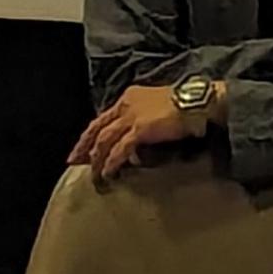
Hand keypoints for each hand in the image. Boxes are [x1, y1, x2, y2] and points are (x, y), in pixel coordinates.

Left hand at [69, 82, 206, 180]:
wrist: (198, 101)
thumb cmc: (185, 104)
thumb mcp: (157, 106)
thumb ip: (143, 119)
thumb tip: (135, 140)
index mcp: (129, 98)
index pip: (103, 118)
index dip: (90, 134)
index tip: (83, 148)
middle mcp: (126, 105)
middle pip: (97, 129)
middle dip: (84, 147)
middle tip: (74, 162)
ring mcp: (131, 117)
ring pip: (104, 141)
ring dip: (96, 160)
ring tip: (93, 175)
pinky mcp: (139, 130)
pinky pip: (119, 150)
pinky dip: (112, 162)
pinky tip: (108, 173)